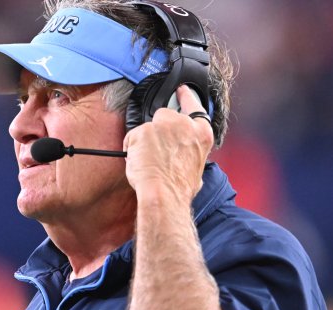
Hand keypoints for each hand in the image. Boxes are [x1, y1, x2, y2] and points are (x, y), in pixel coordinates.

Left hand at [123, 85, 214, 204]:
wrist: (164, 195)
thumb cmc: (178, 188)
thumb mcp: (196, 169)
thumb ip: (191, 154)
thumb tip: (186, 158)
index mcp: (201, 134)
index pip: (194, 106)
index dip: (186, 97)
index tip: (182, 91)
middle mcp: (184, 125)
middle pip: (166, 116)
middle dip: (158, 130)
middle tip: (156, 152)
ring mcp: (163, 125)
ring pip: (147, 127)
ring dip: (144, 141)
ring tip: (148, 162)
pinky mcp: (144, 130)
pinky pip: (132, 137)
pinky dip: (131, 149)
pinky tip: (138, 163)